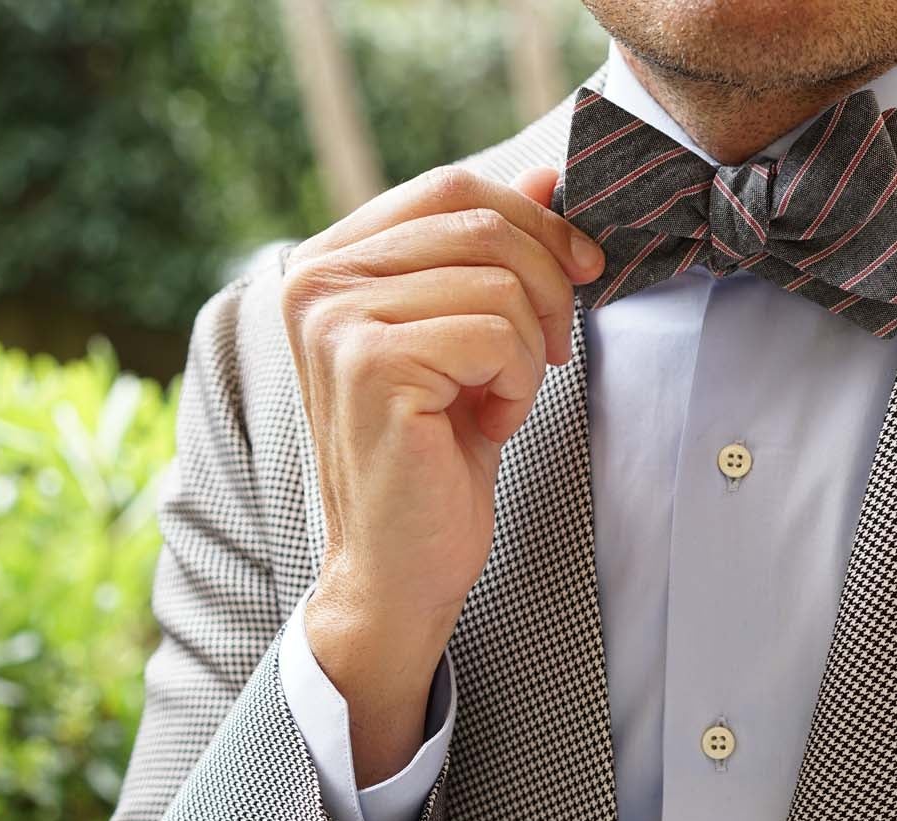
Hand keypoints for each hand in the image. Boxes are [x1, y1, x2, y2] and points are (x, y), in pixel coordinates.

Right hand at [279, 164, 603, 784]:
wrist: (399, 567)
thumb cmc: (436, 458)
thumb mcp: (472, 338)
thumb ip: (495, 254)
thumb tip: (550, 176)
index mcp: (331, 262)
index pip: (452, 188)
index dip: (534, 219)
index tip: (581, 267)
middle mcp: (315, 279)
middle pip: (482, 223)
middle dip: (547, 285)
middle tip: (546, 353)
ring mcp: (335, 320)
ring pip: (499, 283)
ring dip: (526, 350)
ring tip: (494, 401)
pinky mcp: (370, 366)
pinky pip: (494, 335)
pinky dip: (514, 385)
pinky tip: (485, 425)